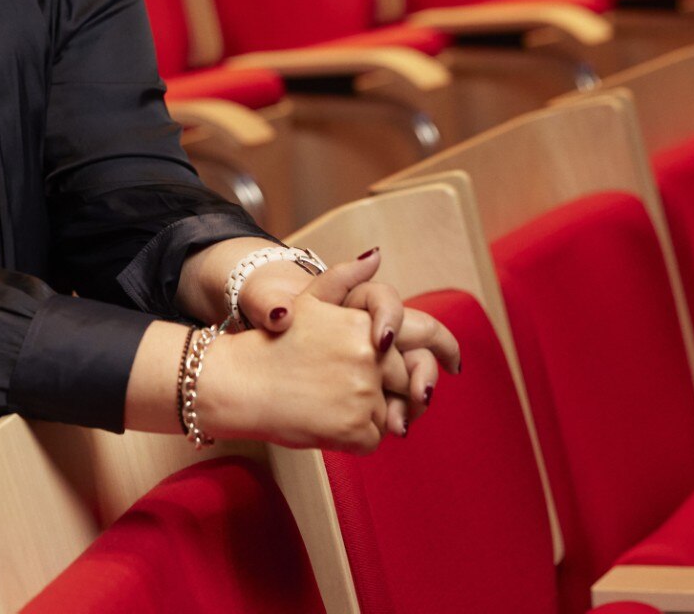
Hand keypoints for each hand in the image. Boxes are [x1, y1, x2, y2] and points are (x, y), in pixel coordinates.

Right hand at [242, 248, 462, 438]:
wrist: (238, 384)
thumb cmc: (271, 345)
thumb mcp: (307, 301)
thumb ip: (345, 278)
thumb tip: (376, 255)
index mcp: (364, 326)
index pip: (425, 337)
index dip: (444, 350)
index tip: (456, 364)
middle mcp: (371, 358)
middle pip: (408, 379)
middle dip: (398, 389)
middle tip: (376, 395)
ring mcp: (366, 395)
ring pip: (392, 412)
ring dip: (373, 414)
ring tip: (338, 405)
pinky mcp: (357, 430)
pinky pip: (376, 438)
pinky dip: (358, 436)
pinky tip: (329, 423)